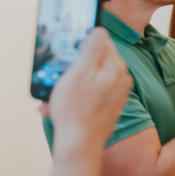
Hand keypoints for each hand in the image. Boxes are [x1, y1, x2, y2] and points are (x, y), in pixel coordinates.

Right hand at [41, 29, 131, 148]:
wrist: (79, 145)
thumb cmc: (76, 110)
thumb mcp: (79, 73)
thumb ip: (92, 49)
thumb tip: (99, 30)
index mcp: (116, 68)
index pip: (103, 42)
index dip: (83, 44)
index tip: (68, 50)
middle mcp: (121, 80)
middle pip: (95, 62)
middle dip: (73, 68)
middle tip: (57, 76)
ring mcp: (116, 95)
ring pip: (89, 80)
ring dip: (69, 85)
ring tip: (53, 97)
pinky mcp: (108, 107)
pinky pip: (89, 96)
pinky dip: (74, 98)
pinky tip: (58, 107)